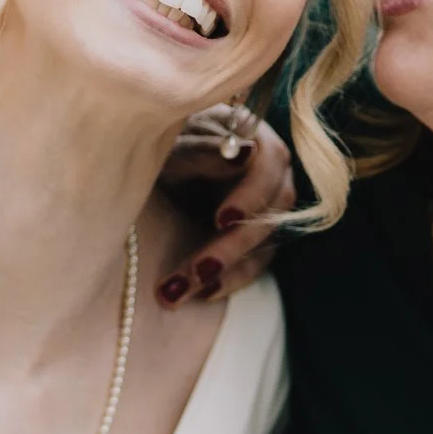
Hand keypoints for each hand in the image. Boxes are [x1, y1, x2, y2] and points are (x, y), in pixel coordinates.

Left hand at [156, 104, 293, 305]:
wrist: (159, 164)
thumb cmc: (166, 143)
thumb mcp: (175, 142)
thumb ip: (204, 149)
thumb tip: (244, 153)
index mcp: (258, 139)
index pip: (270, 166)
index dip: (249, 195)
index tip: (221, 220)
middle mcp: (273, 175)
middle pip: (271, 213)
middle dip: (232, 246)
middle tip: (198, 270)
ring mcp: (267, 209)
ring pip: (262, 245)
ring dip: (225, 272)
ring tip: (180, 291)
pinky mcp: (256, 239)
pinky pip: (253, 265)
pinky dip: (228, 281)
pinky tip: (200, 294)